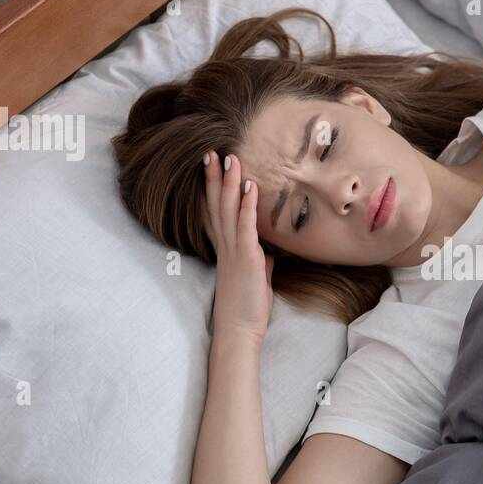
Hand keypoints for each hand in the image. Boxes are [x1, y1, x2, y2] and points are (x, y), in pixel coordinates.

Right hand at [201, 150, 275, 344]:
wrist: (239, 332)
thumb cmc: (247, 308)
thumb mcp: (256, 280)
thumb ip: (260, 262)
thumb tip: (269, 253)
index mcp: (226, 250)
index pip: (217, 213)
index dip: (214, 189)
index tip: (212, 167)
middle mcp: (225, 246)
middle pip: (217, 205)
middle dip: (216, 177)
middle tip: (213, 152)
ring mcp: (234, 251)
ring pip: (229, 210)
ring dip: (231, 183)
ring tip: (231, 158)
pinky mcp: (246, 258)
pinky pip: (246, 226)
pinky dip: (248, 205)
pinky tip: (250, 186)